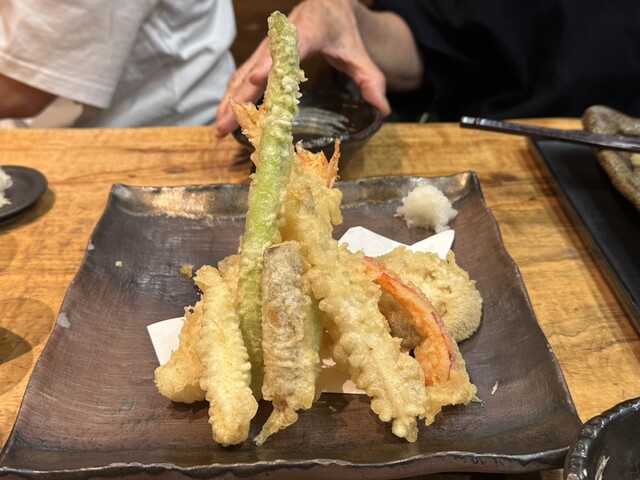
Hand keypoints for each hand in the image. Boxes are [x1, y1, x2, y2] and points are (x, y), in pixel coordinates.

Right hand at [215, 0, 390, 136]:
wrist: (327, 5)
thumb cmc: (342, 30)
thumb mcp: (360, 54)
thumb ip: (371, 80)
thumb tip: (383, 110)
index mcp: (308, 31)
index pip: (287, 49)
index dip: (271, 65)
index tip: (256, 81)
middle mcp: (280, 38)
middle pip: (256, 66)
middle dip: (240, 96)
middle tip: (226, 123)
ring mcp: (267, 46)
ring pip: (243, 72)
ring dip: (229, 100)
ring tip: (218, 127)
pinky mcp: (261, 54)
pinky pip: (242, 74)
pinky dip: (232, 94)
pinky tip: (224, 114)